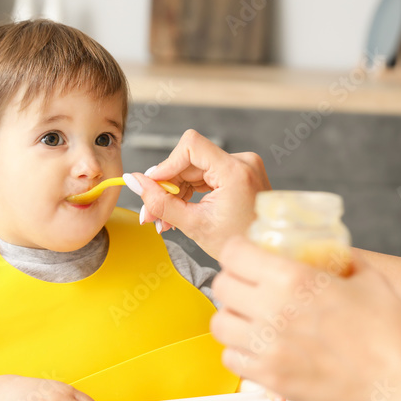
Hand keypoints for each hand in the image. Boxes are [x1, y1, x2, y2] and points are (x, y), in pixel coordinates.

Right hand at [129, 129, 270, 258]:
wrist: (265, 255)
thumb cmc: (238, 244)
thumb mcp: (194, 225)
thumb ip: (161, 202)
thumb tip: (134, 180)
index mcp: (235, 171)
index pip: (191, 146)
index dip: (166, 164)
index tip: (152, 185)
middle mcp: (242, 162)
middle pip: (190, 160)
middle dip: (166, 186)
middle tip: (150, 213)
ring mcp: (243, 166)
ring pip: (195, 169)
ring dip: (176, 192)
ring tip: (164, 219)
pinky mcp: (240, 174)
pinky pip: (206, 175)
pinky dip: (190, 192)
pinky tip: (179, 211)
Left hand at [209, 236, 400, 400]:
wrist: (399, 387)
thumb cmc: (390, 333)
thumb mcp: (367, 277)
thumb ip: (339, 258)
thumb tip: (327, 249)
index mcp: (294, 279)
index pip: (234, 254)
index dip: (237, 249)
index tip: (244, 252)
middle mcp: (273, 311)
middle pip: (221, 286)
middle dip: (233, 279)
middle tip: (248, 282)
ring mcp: (268, 348)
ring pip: (220, 324)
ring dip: (233, 315)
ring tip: (251, 315)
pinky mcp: (271, 378)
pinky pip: (232, 359)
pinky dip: (240, 350)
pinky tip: (260, 345)